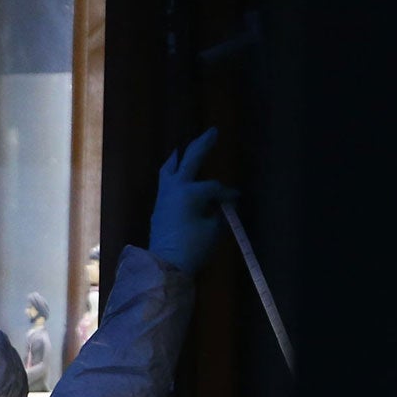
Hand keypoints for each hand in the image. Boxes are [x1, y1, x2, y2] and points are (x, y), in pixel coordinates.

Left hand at [147, 128, 231, 272]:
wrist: (165, 264)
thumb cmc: (193, 248)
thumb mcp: (213, 230)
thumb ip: (219, 213)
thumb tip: (222, 204)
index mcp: (190, 192)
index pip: (214, 187)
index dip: (227, 193)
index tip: (236, 199)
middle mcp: (176, 187)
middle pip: (191, 160)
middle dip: (203, 145)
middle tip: (212, 131)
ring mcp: (164, 194)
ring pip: (171, 167)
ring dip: (180, 157)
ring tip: (183, 149)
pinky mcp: (159, 205)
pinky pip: (166, 180)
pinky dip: (172, 171)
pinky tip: (175, 170)